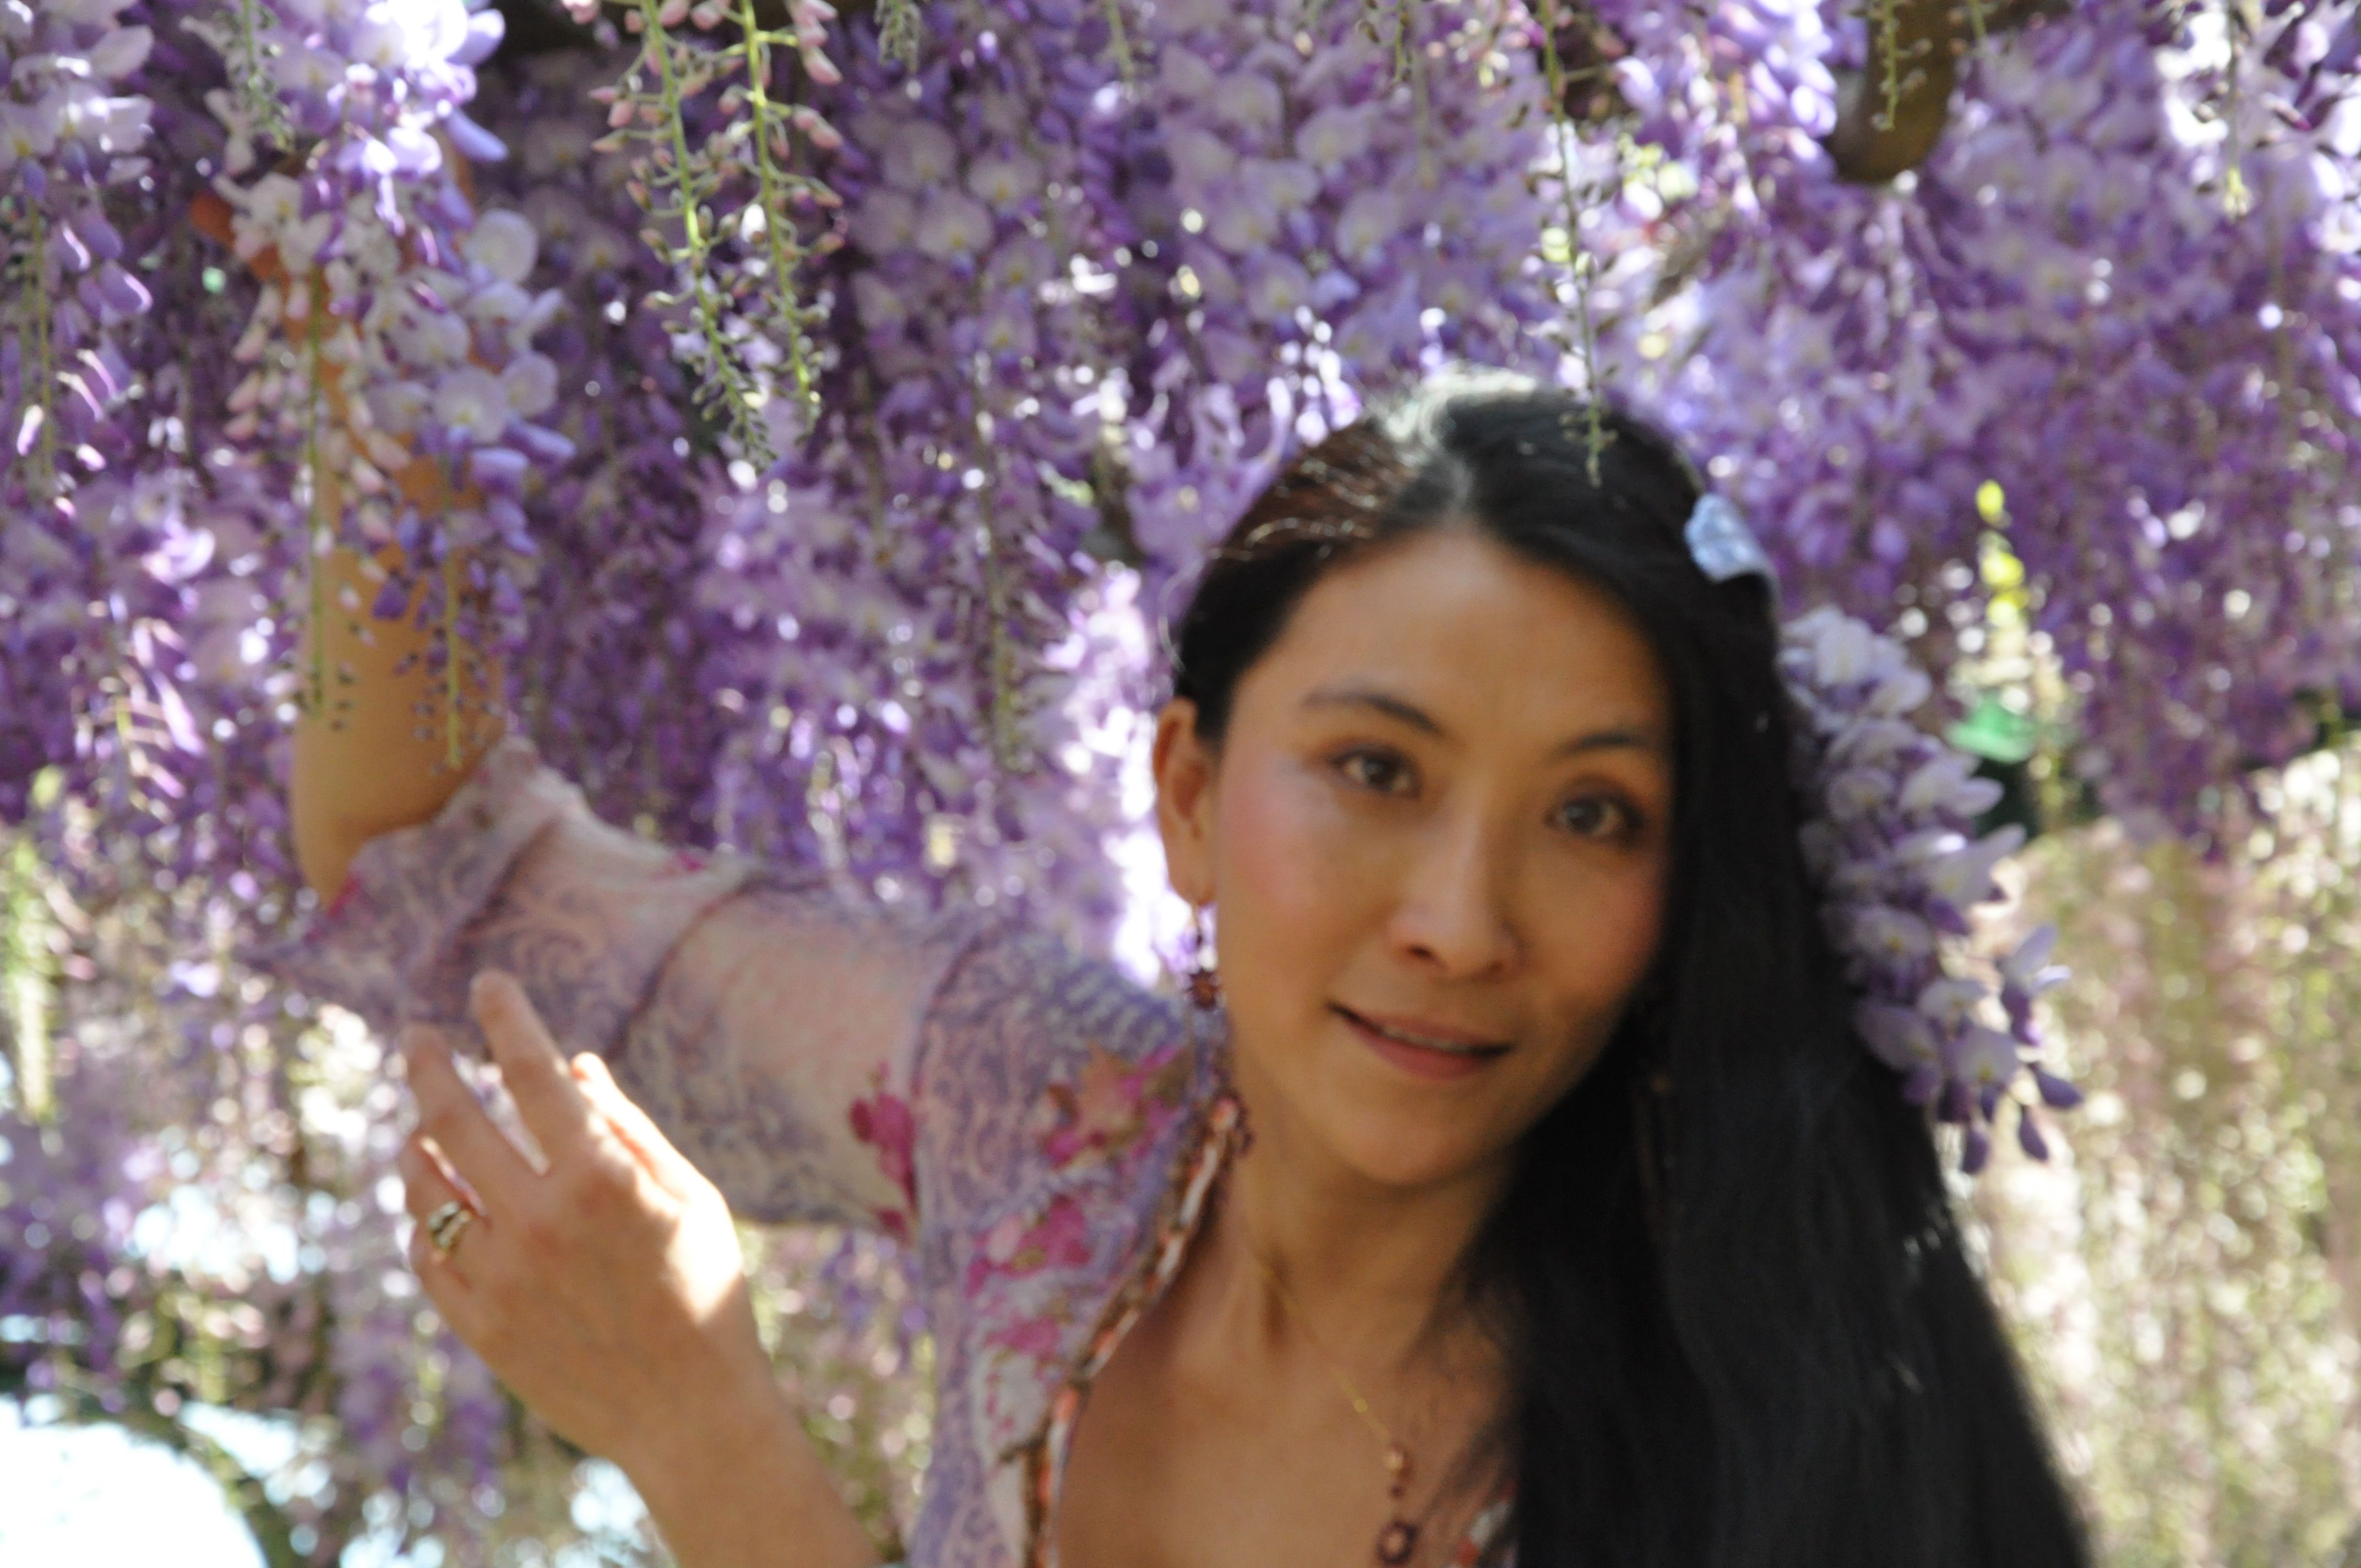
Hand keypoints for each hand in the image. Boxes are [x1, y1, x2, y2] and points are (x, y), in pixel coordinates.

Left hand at [395, 972, 814, 1517]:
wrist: (690, 1413)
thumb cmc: (706, 1291)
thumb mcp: (691, 1196)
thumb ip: (629, 1126)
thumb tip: (574, 1064)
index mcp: (601, 1178)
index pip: (534, 1071)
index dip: (507, 1017)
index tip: (488, 984)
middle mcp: (539, 1221)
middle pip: (453, 1118)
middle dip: (428, 1064)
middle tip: (415, 1036)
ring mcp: (499, 1277)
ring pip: (424, 1188)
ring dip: (416, 1145)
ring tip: (421, 1129)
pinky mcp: (477, 1325)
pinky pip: (427, 1254)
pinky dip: (428, 1220)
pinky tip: (440, 1207)